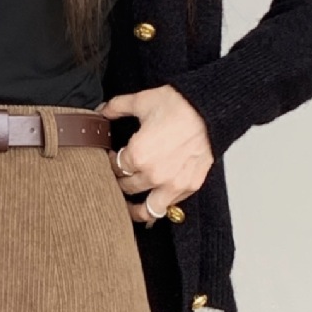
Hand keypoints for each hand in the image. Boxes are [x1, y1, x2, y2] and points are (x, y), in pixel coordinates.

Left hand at [100, 86, 212, 224]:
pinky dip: (161, 205)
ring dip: (136, 209)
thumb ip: (116, 107)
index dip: (112, 162)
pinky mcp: (189, 186)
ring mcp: (172, 184)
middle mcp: (153, 174)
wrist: (210, 108)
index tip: (114, 159)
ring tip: (130, 207)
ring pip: (147, 210)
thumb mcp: (142, 101)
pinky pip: (170, 206)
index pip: (115, 168)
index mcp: (138, 155)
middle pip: (127, 188)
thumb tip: (100, 112)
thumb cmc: (180, 104)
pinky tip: (155, 200)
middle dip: (122, 181)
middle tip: (122, 177)